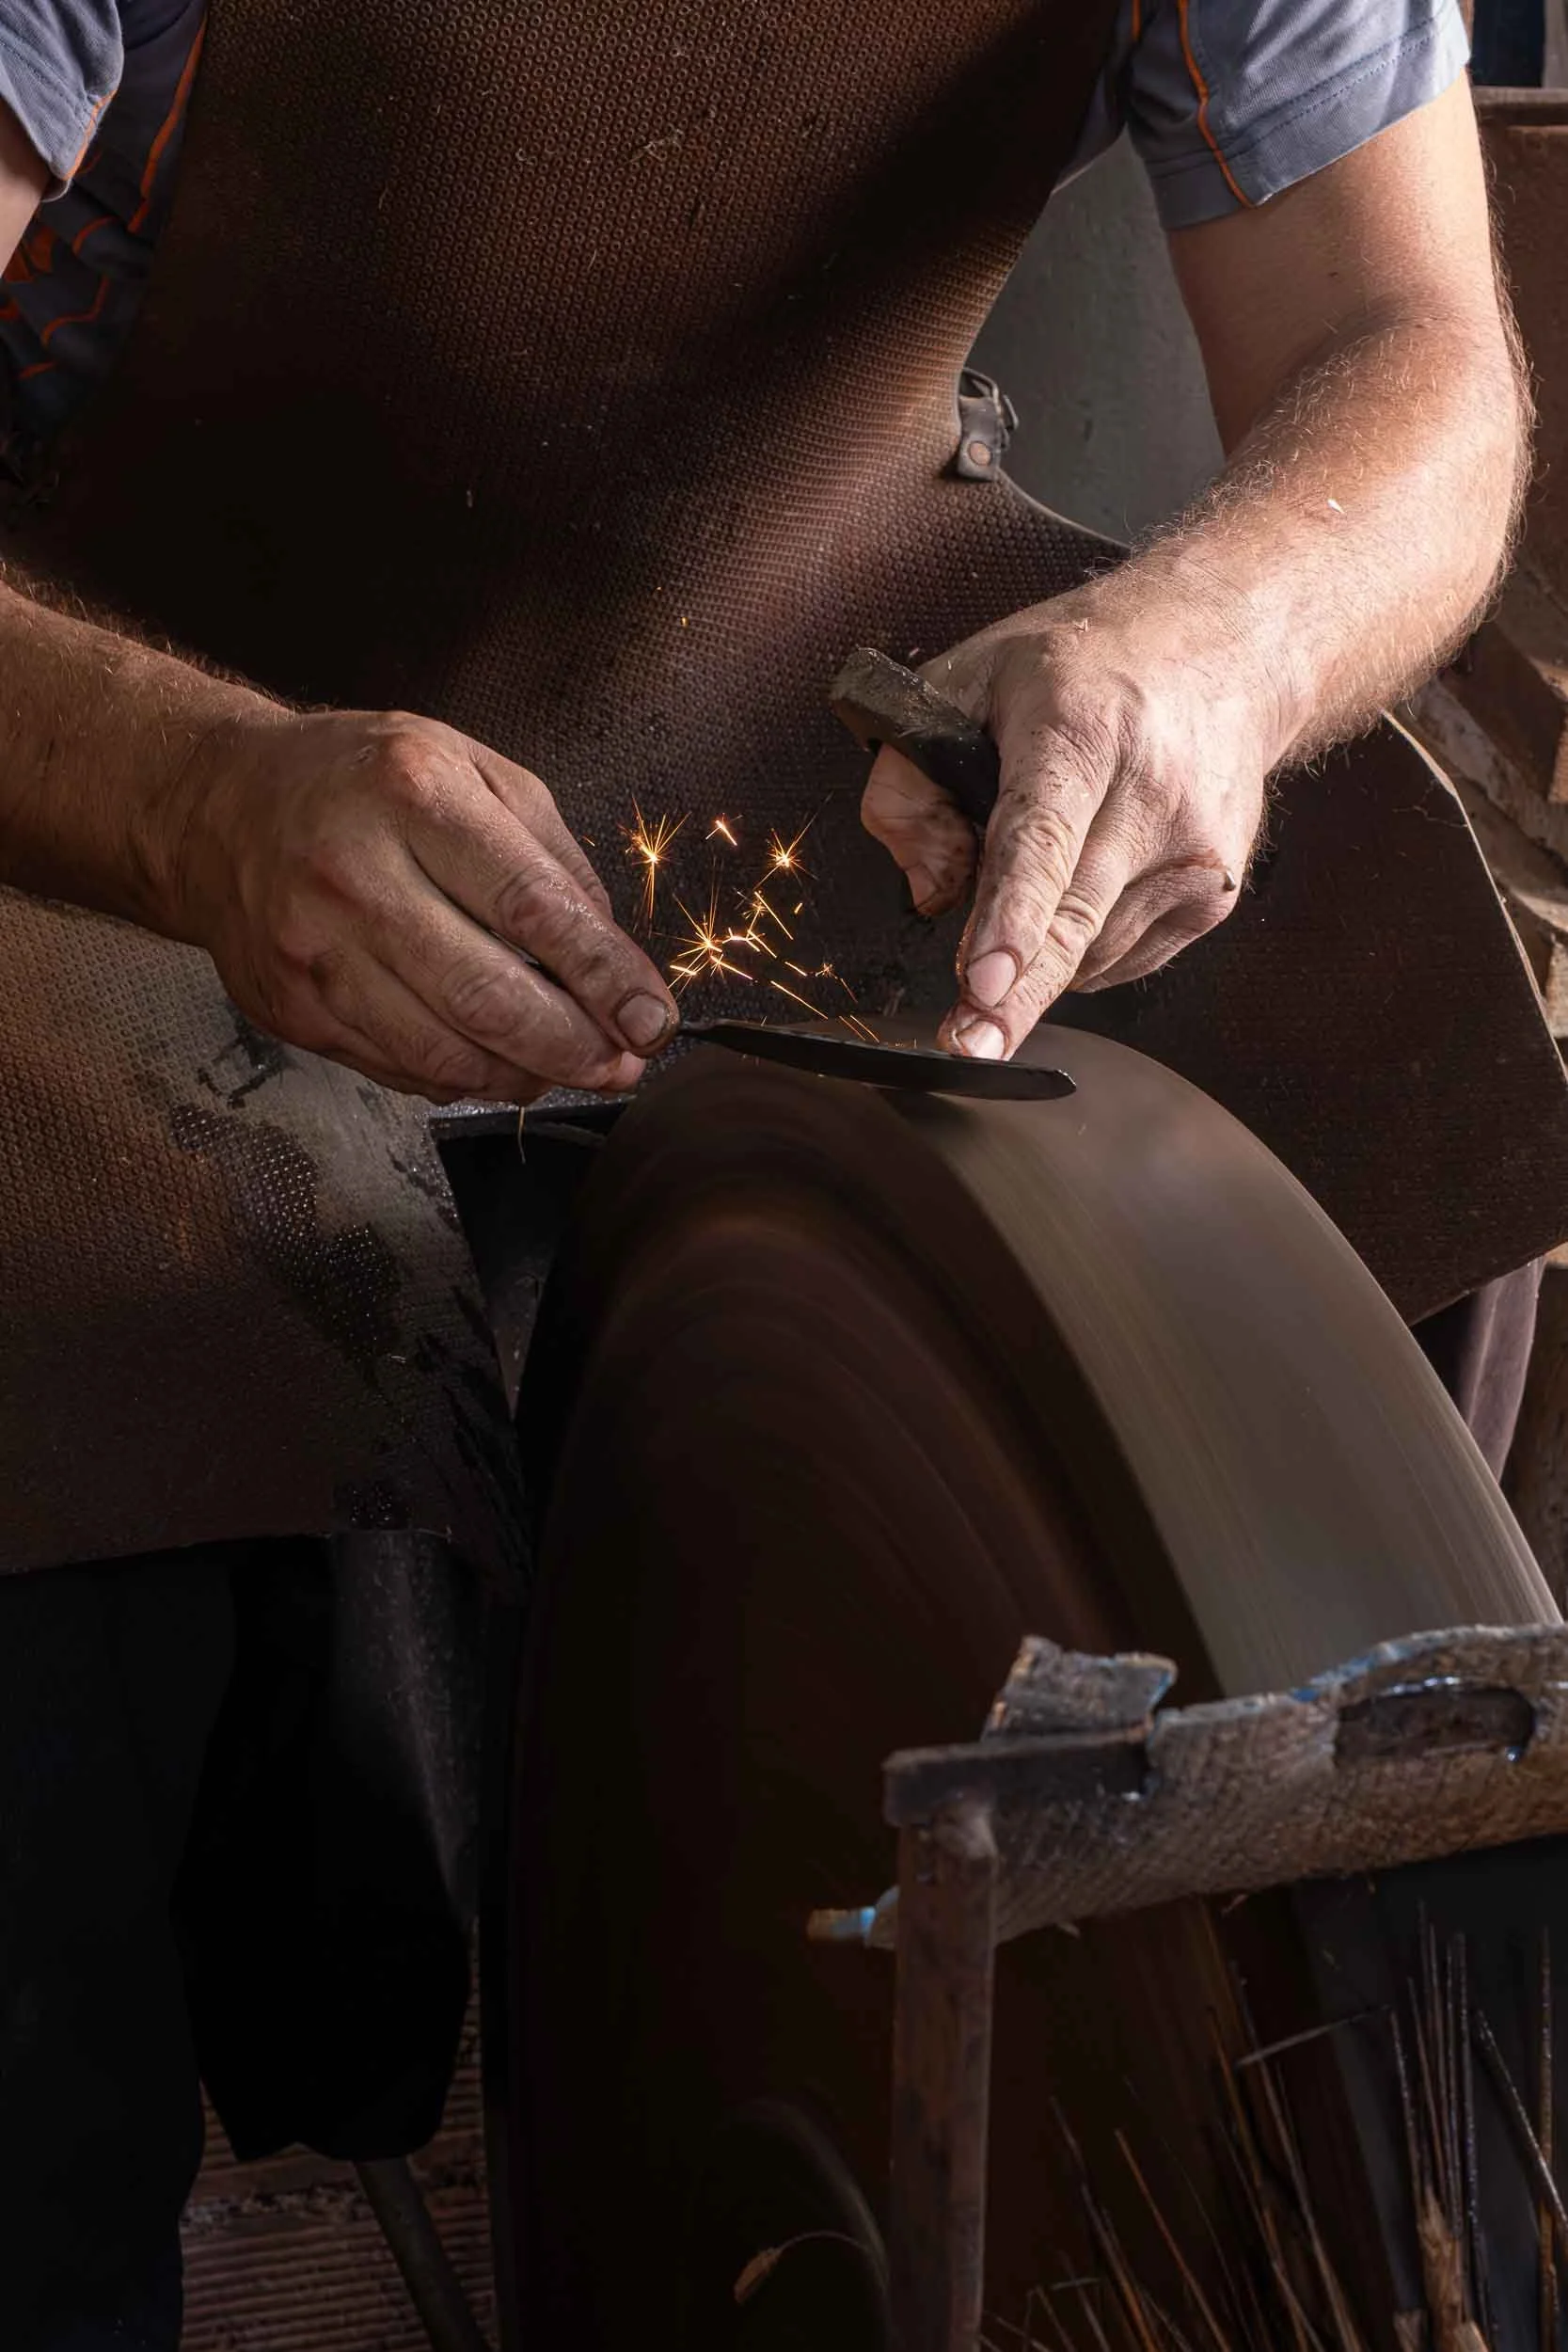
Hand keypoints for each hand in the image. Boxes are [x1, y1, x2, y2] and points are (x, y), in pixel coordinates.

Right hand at [169, 706, 676, 1100]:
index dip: (604, 977)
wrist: (215, 806)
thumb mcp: (470, 768)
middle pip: (489, 996)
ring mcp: (313, 949)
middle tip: (624, 1064)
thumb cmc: (359, 780)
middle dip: (575, 1046)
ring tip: (570, 1068)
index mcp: (413, 793)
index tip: (652, 1018)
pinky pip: (398, 1068)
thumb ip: (552, 854)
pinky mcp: (291, 1007)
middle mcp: (354, 874)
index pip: (532, 907)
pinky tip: (494, 1061)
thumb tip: (614, 956)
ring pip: (442, 1052)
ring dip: (524, 1075)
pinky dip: (461, 1078)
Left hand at [861, 585, 1281, 1056]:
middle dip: (1015, 994)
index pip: (1040, 839)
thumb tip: (935, 895)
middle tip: (967, 1044)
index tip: (984, 981)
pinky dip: (1081, 947)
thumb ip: (910, 786)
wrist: (1224, 651)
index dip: (1009, 918)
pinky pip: (1123, 957)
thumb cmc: (1077, 670)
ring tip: (1024, 897)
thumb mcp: (961, 686)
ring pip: (1092, 951)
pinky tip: (1079, 890)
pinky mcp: (1216, 893)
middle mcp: (1154, 792)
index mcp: (1082, 729)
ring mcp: (1196, 849)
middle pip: (1073, 918)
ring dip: (1039, 954)